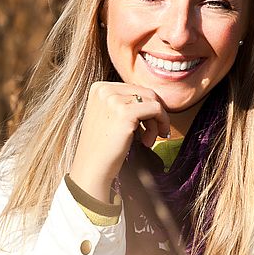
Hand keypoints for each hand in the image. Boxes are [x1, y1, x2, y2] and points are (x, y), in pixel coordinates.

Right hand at [69, 81, 170, 202]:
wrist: (92, 167)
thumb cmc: (104, 146)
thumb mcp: (110, 116)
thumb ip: (125, 102)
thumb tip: (154, 97)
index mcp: (100, 88)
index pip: (135, 88)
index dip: (146, 107)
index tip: (148, 124)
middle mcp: (105, 90)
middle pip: (146, 92)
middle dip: (154, 114)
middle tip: (154, 134)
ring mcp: (114, 99)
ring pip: (153, 100)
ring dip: (157, 121)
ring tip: (149, 140)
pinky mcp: (125, 112)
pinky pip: (156, 109)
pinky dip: (161, 123)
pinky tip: (150, 141)